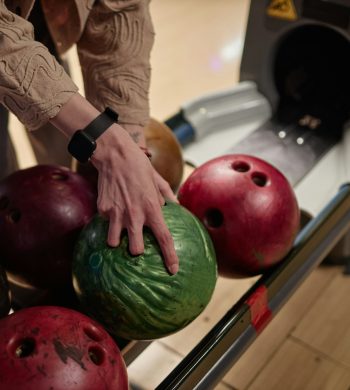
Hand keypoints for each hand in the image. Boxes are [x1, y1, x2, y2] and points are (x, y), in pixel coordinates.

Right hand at [91, 124, 178, 274]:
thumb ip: (167, 196)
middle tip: (137, 243)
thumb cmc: (140, 167)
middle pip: (135, 250)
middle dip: (136, 251)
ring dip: (117, 240)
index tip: (173, 270)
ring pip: (113, 243)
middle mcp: (135, 215)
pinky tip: (112, 208)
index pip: (164, 238)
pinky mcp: (103, 209)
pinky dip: (109, 221)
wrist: (115, 155)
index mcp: (152, 209)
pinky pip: (105, 223)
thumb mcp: (158, 180)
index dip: (170, 256)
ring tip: (120, 230)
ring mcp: (116, 213)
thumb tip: (175, 206)